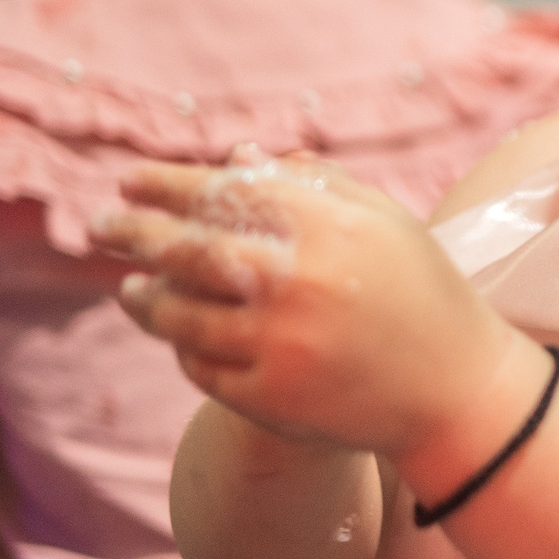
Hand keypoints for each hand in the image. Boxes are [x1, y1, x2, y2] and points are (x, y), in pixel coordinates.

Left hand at [91, 155, 525, 461]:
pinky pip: (201, 368)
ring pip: (180, 316)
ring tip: (131, 288)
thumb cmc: (418, 289)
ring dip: (146, 299)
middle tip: (102, 225)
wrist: (455, 388)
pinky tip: (179, 336)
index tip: (129, 180)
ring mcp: (280, 345)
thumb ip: (310, 183)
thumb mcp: (379, 220)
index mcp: (325, 226)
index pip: (221, 192)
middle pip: (186, 250)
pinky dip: (184, 349)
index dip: (165, 184)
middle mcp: (297, 281)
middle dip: (133, 233)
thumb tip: (231, 159)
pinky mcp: (271, 400)